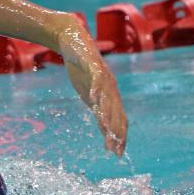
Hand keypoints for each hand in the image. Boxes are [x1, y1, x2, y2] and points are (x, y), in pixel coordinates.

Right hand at [61, 30, 127, 155]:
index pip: (119, 120)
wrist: (74, 41)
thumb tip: (104, 128)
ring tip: (106, 129)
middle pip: (116, 113)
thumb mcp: (90, 94)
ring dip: (107, 114)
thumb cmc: (82, 69)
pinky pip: (96, 79)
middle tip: (113, 148)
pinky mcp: (93, 65)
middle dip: (115, 132)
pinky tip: (93, 98)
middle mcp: (111, 87)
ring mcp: (103, 76)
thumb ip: (97, 108)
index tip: (117, 154)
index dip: (119, 136)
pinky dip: (96, 88)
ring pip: (108, 99)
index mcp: (111, 96)